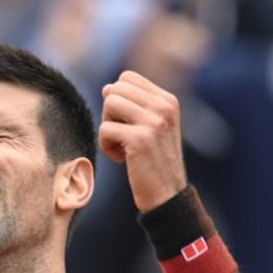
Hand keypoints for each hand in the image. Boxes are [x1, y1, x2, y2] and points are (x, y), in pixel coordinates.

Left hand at [98, 71, 187, 212]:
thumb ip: (132, 106)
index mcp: (168, 100)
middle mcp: (164, 106)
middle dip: (110, 112)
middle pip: (115, 88)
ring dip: (107, 128)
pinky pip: (105, 129)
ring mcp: (154, 121)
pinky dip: (106, 146)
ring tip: (121, 146)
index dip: (118, 99)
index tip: (127, 122)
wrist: (167, 195)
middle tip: (121, 135)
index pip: (127, 78)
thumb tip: (107, 88)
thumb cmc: (154, 162)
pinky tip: (121, 159)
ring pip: (109, 103)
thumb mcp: (150, 128)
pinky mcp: (140, 139)